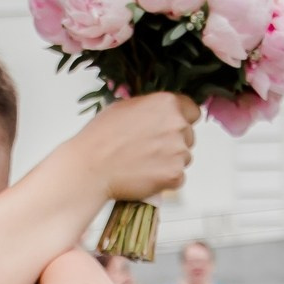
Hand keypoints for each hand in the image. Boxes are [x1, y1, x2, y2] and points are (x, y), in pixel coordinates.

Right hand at [77, 93, 198, 203]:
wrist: (91, 167)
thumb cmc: (101, 137)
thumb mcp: (125, 107)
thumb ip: (151, 108)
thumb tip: (159, 113)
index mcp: (167, 103)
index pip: (192, 111)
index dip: (182, 120)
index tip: (170, 128)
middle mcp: (178, 125)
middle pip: (189, 135)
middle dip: (175, 142)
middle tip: (151, 148)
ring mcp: (178, 151)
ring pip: (185, 157)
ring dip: (170, 161)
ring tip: (144, 163)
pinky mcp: (174, 175)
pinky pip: (179, 178)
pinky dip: (166, 180)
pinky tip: (146, 175)